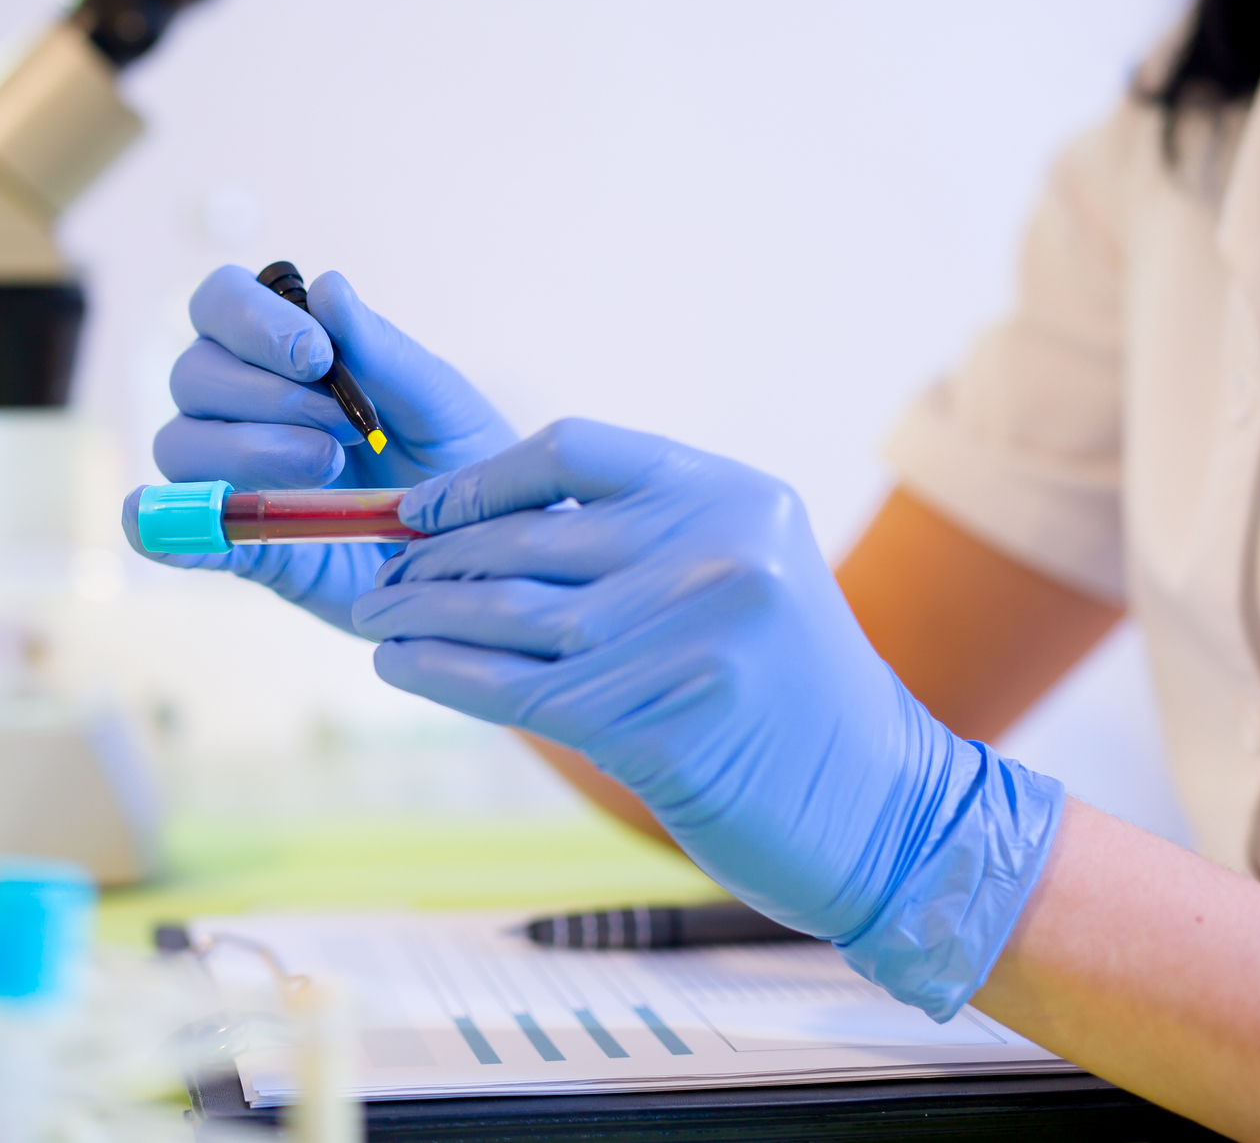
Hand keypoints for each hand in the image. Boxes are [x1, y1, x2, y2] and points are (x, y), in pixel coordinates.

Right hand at [125, 265, 514, 631]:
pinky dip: (167, 529)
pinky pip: (175, 530)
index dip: (251, 321)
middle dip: (264, 395)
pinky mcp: (239, 544)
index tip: (317, 358)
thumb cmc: (461, 460)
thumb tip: (327, 285)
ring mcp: (235, 474)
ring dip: (245, 450)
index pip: (221, 304)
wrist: (483, 552)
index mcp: (286, 352)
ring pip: (180, 444)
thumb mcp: (439, 403)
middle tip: (344, 430)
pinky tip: (178, 537)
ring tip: (327, 471)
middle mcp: (244, 405)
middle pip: (193, 373)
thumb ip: (382, 351)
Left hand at [351, 419, 1063, 1020]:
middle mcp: (715, 549)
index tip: (421, 511)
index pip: (572, 449)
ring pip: (510, 614)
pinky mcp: (662, 722)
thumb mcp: (740, 579)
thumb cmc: (791, 698)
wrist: (884, 810)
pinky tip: (398, 668)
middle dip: (434, 560)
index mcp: (731, 493)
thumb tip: (477, 533)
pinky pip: (516, 689)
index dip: (481, 478)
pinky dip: (442, 674)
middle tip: (378, 579)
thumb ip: (638, 544)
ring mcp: (691, 634)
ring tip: (375, 621)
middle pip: (527, 538)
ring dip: (422, 616)